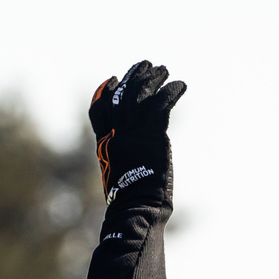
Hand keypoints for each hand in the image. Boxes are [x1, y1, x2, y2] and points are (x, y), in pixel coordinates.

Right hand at [83, 60, 185, 278]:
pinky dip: (171, 91)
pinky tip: (181, 86)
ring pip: (140, 95)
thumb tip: (132, 180)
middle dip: (132, 78)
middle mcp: (115, 136)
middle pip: (120, 96)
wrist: (135, 212)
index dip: (103, 94)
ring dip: (152, 78)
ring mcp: (132, 134)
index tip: (112, 81)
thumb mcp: (121, 184)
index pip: (98, 112)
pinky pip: (161, 104)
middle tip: (146, 65)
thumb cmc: (129, 210)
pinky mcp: (151, 135)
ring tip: (164, 70)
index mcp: (104, 146)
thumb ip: (125, 171)